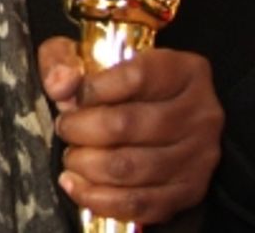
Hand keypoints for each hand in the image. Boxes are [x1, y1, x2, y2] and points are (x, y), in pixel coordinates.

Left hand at [39, 35, 222, 224]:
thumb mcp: (92, 53)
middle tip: (64, 129)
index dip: (92, 89)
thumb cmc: (123, 81)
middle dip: (82, 131)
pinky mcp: (189, 192)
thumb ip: (65, 59)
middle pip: (128, 125)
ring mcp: (198, 156)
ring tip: (70, 158)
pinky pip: (141, 204)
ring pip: (132, 168)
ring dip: (88, 167)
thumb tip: (59, 86)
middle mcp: (198, 114)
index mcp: (182, 71)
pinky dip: (101, 199)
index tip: (69, 97)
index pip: (134, 77)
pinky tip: (78, 187)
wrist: (165, 111)